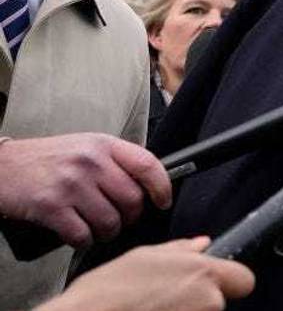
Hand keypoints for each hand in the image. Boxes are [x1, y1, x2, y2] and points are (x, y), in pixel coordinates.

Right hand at [0, 134, 171, 246]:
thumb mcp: (86, 146)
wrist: (2, 166)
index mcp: (103, 145)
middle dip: (130, 217)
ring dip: (108, 232)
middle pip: (132, 199)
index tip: (163, 201)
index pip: (148, 164)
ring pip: (110, 221)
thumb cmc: (47, 159)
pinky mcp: (51, 206)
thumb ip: (115, 160)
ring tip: (98, 228)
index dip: (162, 187)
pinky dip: (83, 240)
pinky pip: (82, 235)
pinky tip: (78, 234)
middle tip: (121, 220)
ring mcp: (71, 184)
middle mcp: (90, 162)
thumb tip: (148, 183)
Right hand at [34, 237, 254, 310]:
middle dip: (199, 300)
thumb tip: (200, 244)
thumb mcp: (143, 257)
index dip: (229, 281)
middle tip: (167, 297)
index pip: (244, 279)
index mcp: (203, 273)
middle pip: (220, 302)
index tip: (213, 283)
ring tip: (153, 307)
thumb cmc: (107, 294)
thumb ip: (180, 250)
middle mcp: (208, 301)